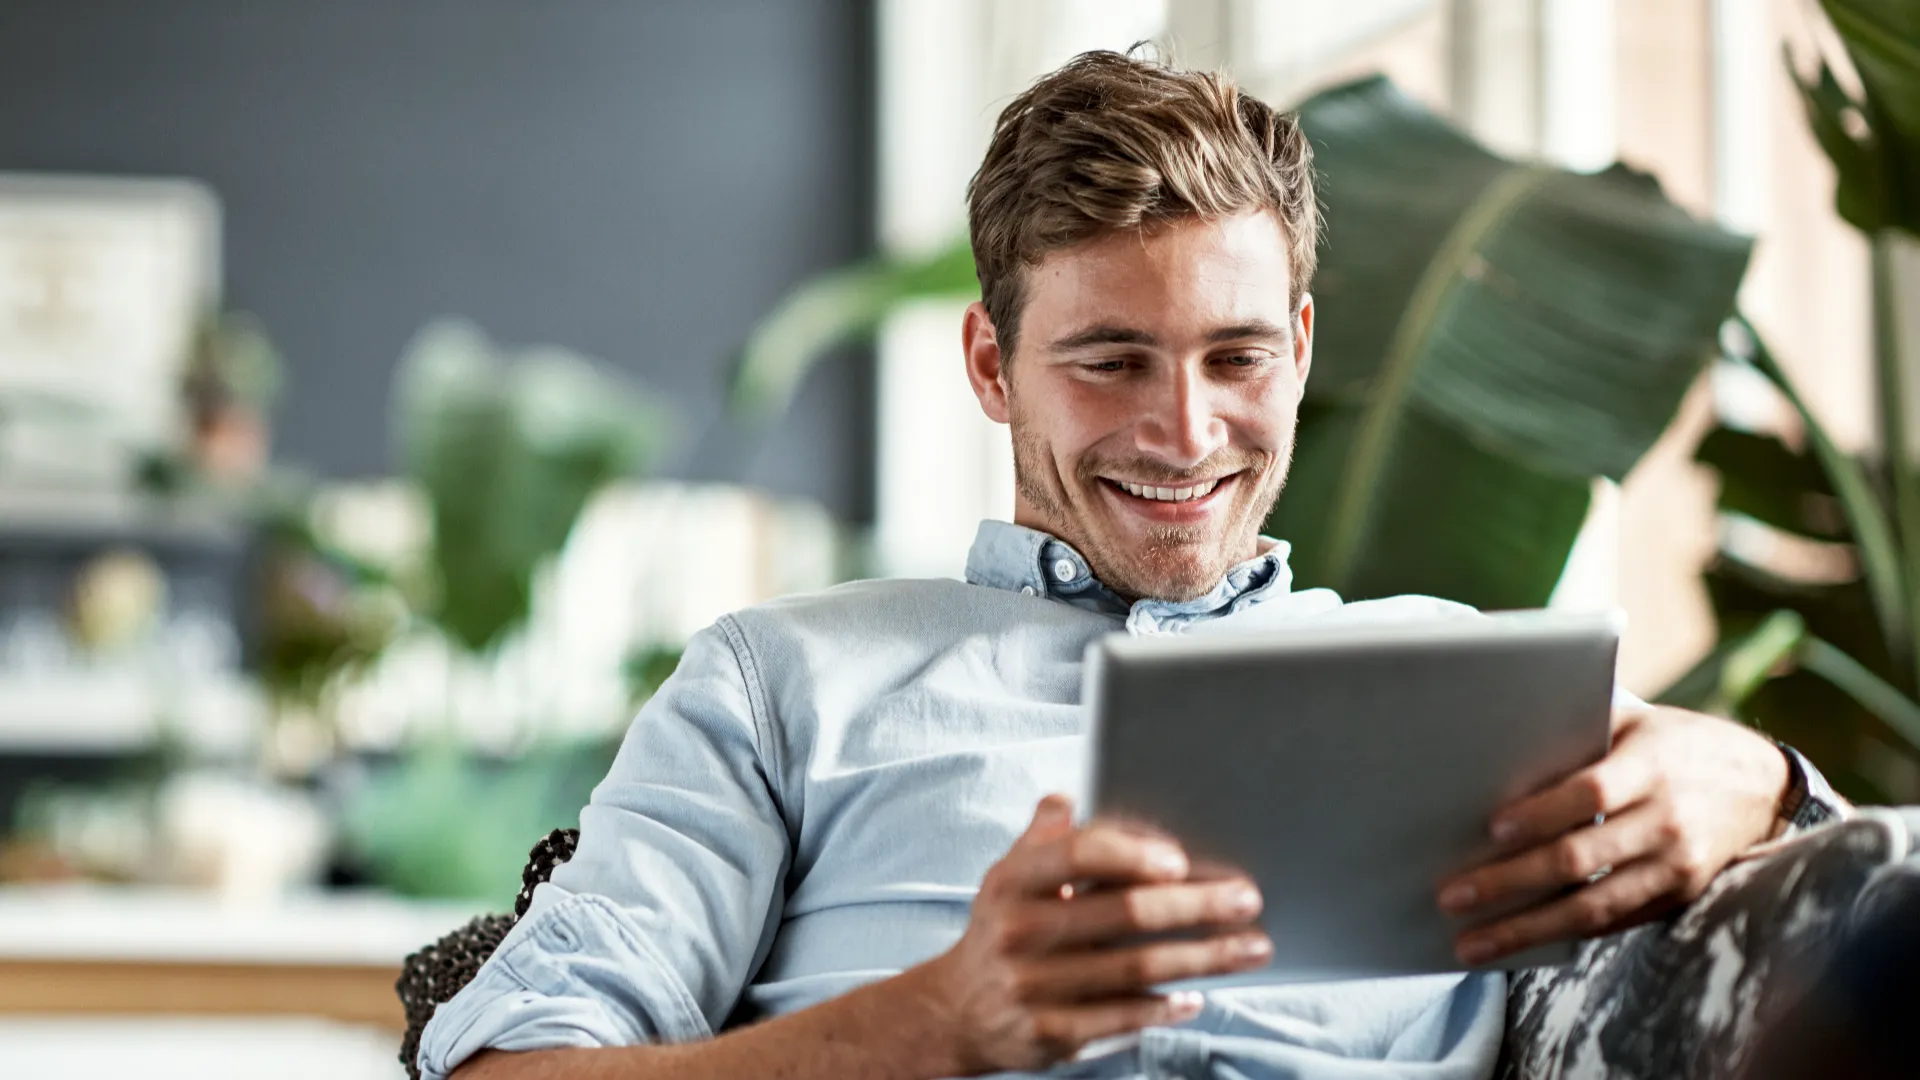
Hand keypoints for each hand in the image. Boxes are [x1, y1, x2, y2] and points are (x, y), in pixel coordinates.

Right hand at [918, 795, 1268, 1074]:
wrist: (957, 1010)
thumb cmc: (1003, 928)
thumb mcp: (1009, 874)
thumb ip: (1045, 836)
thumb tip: (1068, 796)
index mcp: (1012, 881)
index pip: (1076, 856)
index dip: (1130, 854)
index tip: (1180, 858)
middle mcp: (1019, 932)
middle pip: (1123, 913)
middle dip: (1195, 905)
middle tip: (1246, 898)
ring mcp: (1034, 987)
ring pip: (1136, 968)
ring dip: (1203, 957)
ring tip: (1252, 946)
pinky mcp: (1051, 1034)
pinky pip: (1122, 1018)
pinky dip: (1165, 1007)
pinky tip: (1198, 995)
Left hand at [1436, 704, 1788, 964]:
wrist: (1762, 785)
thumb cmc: (1674, 742)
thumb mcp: (1635, 720)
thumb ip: (1578, 727)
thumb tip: (1496, 739)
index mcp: (1652, 764)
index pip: (1591, 792)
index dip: (1541, 812)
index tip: (1491, 829)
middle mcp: (1667, 819)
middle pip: (1579, 858)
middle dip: (1509, 882)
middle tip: (1452, 896)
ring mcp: (1676, 866)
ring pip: (1591, 906)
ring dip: (1525, 929)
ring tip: (1471, 944)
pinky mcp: (1678, 897)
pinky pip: (1613, 923)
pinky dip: (1562, 936)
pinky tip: (1518, 944)